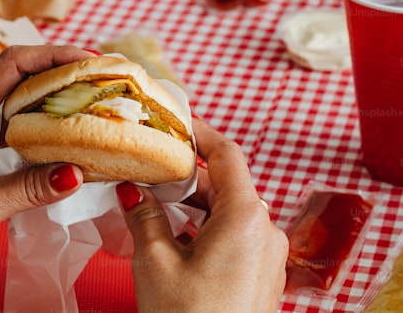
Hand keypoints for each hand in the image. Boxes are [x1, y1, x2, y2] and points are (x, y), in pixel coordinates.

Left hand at [0, 45, 93, 284]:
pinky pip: (17, 127)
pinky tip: (70, 140)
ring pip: (22, 102)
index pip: (13, 63)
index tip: (92, 60)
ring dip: (58, 100)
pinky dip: (45, 128)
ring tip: (98, 105)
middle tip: (105, 82)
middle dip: (65, 74)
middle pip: (23, 76)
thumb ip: (28, 188)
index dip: (55, 55)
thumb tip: (78, 173)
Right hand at [117, 118, 287, 312]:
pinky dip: (206, 232)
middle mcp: (268, 231)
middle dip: (187, 178)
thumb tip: (133, 189)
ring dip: (194, 208)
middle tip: (149, 171)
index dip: (199, 133)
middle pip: (226, 185)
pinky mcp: (263, 279)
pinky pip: (236, 239)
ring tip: (154, 209)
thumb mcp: (155, 264)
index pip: (227, 153)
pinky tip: (174, 243)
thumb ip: (145, 217)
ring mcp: (270, 257)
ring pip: (229, 214)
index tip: (175, 123)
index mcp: (248, 216)